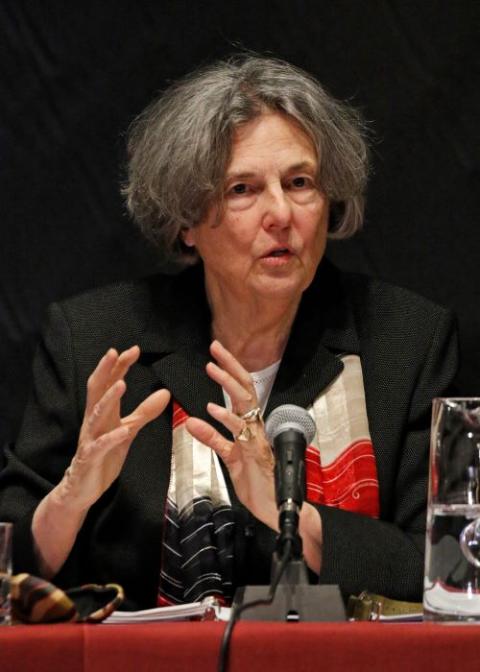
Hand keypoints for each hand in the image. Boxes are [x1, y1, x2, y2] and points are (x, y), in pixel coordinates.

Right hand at [60, 346, 170, 510]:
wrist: (82, 488)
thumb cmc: (104, 456)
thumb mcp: (128, 430)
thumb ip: (145, 412)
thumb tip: (165, 393)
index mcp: (102, 412)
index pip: (109, 382)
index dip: (120, 365)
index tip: (134, 349)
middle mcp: (93, 420)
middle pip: (97, 389)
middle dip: (105, 370)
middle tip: (115, 352)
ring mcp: (90, 438)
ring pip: (96, 414)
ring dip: (109, 398)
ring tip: (121, 384)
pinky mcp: (91, 457)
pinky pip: (101, 445)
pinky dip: (112, 437)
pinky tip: (123, 430)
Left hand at [185, 340, 277, 530]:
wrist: (276, 507)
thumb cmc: (257, 482)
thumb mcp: (228, 456)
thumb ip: (212, 438)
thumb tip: (192, 422)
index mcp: (250, 425)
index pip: (241, 390)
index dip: (230, 371)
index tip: (216, 354)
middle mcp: (255, 427)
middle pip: (245, 388)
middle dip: (231, 366)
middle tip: (216, 348)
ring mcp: (256, 438)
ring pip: (245, 404)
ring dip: (227, 384)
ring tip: (212, 368)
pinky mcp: (253, 453)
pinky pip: (239, 433)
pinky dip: (225, 420)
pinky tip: (212, 409)